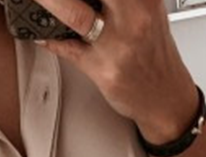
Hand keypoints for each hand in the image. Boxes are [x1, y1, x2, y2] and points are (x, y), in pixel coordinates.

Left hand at [31, 0, 197, 140]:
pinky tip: (40, 31)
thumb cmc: (152, 52)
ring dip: (48, 2)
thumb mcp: (146, 10)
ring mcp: (117, 43)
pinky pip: (67, 49)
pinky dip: (49, 37)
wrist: (165, 97)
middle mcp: (133, 15)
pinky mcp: (103, 69)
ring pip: (74, 13)